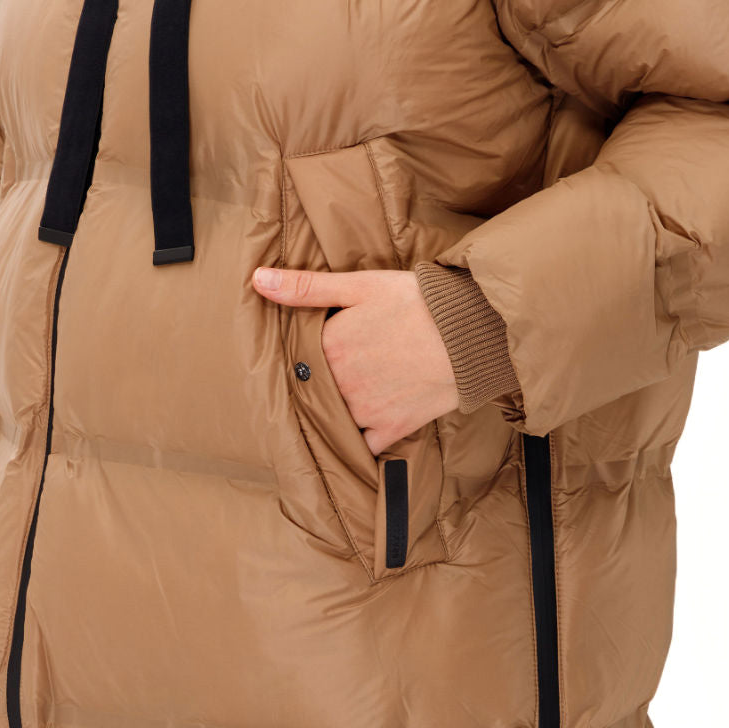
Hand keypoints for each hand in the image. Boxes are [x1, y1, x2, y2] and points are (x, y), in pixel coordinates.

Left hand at [252, 266, 458, 454]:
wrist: (471, 334)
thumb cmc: (417, 302)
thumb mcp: (360, 285)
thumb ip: (306, 287)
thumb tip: (257, 280)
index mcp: (329, 348)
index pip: (301, 357)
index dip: (309, 353)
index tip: (320, 349)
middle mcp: (341, 385)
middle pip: (317, 389)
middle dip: (322, 383)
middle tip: (341, 371)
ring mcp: (365, 411)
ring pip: (336, 418)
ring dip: (338, 411)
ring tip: (353, 396)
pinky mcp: (392, 429)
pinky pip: (365, 446)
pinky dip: (361, 441)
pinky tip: (363, 430)